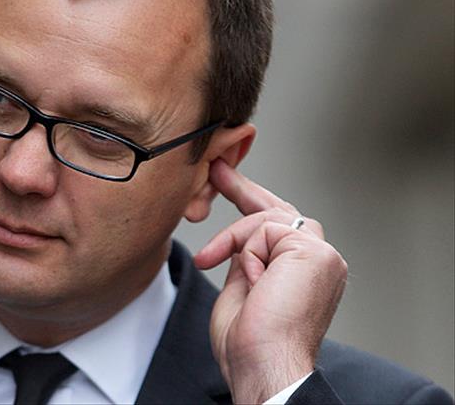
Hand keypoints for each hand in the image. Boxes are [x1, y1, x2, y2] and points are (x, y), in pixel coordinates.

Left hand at [194, 159, 347, 403]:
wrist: (263, 365)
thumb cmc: (249, 344)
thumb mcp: (241, 291)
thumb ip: (246, 262)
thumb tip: (241, 244)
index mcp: (304, 273)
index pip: (278, 227)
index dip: (249, 201)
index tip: (223, 181)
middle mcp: (319, 261)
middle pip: (279, 211)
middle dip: (242, 190)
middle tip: (215, 169)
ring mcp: (321, 254)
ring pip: (266, 219)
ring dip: (234, 240)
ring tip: (213, 262)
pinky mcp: (314, 251)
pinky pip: (265, 229)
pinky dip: (245, 250)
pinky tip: (249, 278)